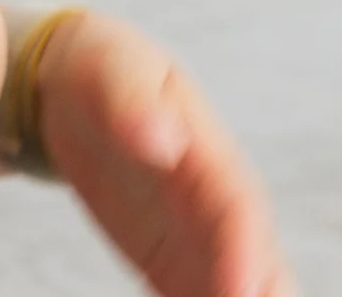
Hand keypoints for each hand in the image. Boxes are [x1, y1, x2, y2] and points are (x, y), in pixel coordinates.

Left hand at [39, 10, 295, 296]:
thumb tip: (165, 141)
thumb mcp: (112, 68)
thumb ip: (134, 103)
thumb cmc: (101, 67)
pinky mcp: (169, 257)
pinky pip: (193, 296)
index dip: (245, 253)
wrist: (76, 80)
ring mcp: (197, 233)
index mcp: (210, 152)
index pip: (239, 209)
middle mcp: (215, 200)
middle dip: (265, 296)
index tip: (242, 294)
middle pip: (256, 260)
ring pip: (234, 286)